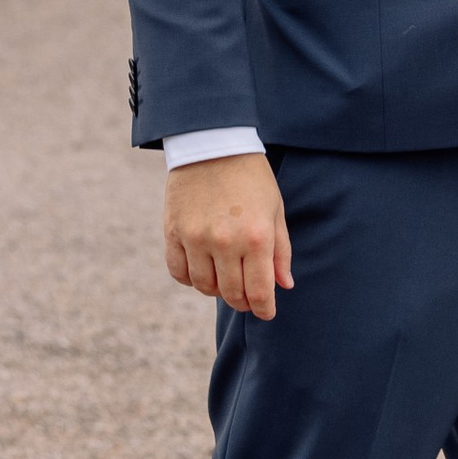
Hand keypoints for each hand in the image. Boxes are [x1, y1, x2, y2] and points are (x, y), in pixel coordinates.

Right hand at [164, 154, 292, 320]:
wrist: (213, 145)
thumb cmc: (252, 178)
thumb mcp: (275, 210)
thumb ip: (280, 251)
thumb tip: (284, 285)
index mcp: (256, 237)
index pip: (259, 291)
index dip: (264, 309)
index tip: (266, 313)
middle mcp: (225, 242)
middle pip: (231, 293)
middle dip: (243, 301)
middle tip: (247, 297)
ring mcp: (195, 238)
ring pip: (204, 287)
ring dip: (217, 290)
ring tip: (226, 280)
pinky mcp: (173, 232)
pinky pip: (179, 272)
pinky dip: (190, 279)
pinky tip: (202, 270)